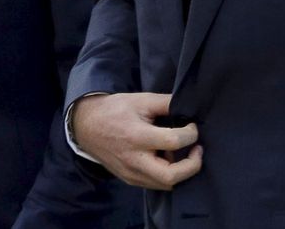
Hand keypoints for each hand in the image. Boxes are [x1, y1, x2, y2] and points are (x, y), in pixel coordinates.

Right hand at [72, 92, 201, 189]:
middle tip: (197, 149)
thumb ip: (165, 103)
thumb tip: (188, 106)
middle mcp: (134, 160)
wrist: (87, 126)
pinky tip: (166, 157)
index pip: (172, 141)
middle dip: (192, 165)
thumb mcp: (140, 100)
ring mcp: (132, 174)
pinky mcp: (130, 180)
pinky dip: (167, 173)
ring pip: (165, 184)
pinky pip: (155, 183)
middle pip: (171, 176)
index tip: (192, 126)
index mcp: (136, 136)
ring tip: (181, 151)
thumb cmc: (114, 110)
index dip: (190, 134)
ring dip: (180, 170)